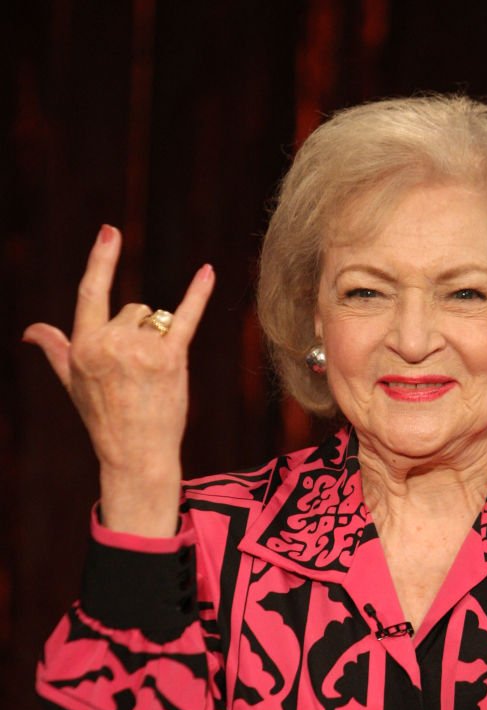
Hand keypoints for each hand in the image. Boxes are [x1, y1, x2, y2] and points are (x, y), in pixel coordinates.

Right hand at [22, 225, 214, 535]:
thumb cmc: (104, 419)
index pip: (91, 291)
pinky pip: (187, 317)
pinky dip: (199, 294)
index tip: (110, 232)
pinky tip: (208, 271)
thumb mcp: (73, 383)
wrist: (137, 453)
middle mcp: (113, 343)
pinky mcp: (173, 358)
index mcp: (85, 345)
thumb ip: (56, 349)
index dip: (102, 259)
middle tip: (137, 372)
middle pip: (133, 309)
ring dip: (157, 337)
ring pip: (155, 319)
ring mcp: (144, 349)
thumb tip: (30, 331)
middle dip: (137, 330)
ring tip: (153, 376)